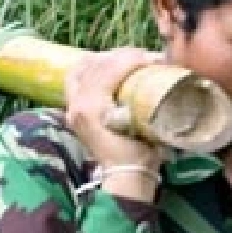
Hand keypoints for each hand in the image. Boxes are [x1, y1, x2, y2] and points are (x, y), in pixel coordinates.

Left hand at [64, 48, 165, 198]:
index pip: (109, 69)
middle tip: (142, 56)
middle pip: (95, 65)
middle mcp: (76, 104)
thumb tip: (160, 67)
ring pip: (81, 69)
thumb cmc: (139, 154)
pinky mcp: (72, 110)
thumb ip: (147, 96)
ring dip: (105, 59)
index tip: (152, 57)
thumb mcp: (145, 125)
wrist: (124, 176)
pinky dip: (91, 68)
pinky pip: (76, 79)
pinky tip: (107, 66)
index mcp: (91, 108)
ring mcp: (71, 107)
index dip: (132, 58)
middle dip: (120, 56)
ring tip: (126, 59)